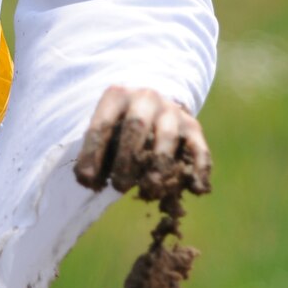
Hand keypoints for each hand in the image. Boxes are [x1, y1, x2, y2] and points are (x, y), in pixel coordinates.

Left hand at [74, 86, 211, 196]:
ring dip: (158, 168)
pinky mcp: (192, 126)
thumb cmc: (119, 126)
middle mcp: (146, 98)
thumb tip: (88, 181)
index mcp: (116, 96)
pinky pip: (199, 149)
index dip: (93, 155)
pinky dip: (200, 170)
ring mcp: (171, 111)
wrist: (153, 104)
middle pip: (135, 127)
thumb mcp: (104, 131)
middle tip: (119, 187)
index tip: (88, 181)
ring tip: (149, 190)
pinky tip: (196, 190)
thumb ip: (95, 154)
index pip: (102, 125)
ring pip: (166, 138)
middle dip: (126, 161)